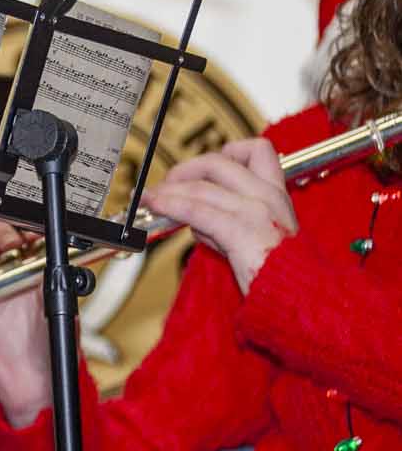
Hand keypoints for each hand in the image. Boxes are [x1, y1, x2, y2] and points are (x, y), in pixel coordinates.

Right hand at [0, 219, 52, 425]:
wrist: (33, 386)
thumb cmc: (52, 352)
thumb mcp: (65, 313)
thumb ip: (57, 284)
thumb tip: (53, 258)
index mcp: (36, 276)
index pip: (26, 240)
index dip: (25, 233)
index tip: (29, 236)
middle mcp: (11, 279)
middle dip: (1, 237)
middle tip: (10, 246)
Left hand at [141, 138, 296, 293]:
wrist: (303, 300)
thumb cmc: (280, 274)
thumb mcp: (255, 237)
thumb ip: (227, 220)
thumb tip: (192, 216)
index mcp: (276, 193)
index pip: (255, 150)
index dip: (222, 153)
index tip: (198, 170)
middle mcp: (268, 195)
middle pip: (217, 162)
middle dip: (183, 171)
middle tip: (164, 186)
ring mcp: (256, 210)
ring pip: (200, 187)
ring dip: (167, 191)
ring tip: (148, 199)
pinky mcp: (242, 230)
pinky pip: (197, 210)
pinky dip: (170, 205)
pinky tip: (156, 206)